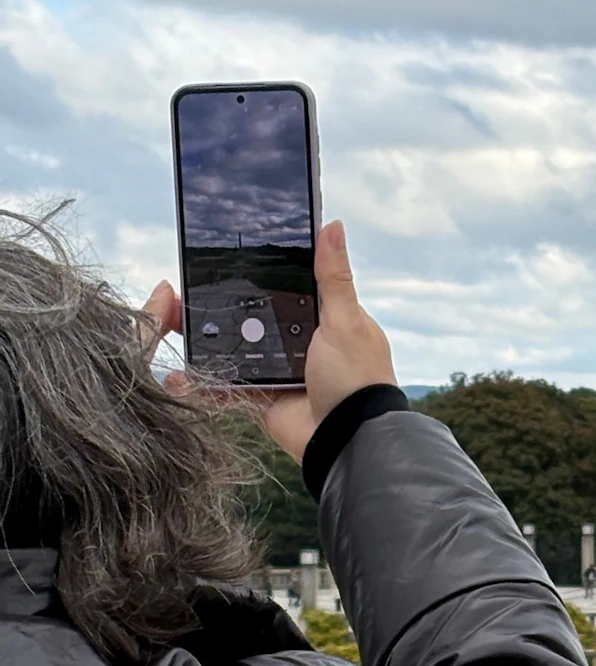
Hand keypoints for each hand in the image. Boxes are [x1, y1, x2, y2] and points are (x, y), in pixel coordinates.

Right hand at [140, 221, 395, 463]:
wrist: (348, 441)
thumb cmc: (357, 379)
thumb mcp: (345, 321)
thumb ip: (333, 277)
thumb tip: (334, 225)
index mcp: (324, 319)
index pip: (285, 287)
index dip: (256, 273)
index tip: (222, 257)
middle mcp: (302, 343)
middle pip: (252, 318)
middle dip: (218, 307)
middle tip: (181, 291)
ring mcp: (281, 372)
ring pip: (235, 350)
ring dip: (204, 340)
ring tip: (168, 323)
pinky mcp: (264, 400)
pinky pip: (228, 388)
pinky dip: (203, 384)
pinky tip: (176, 375)